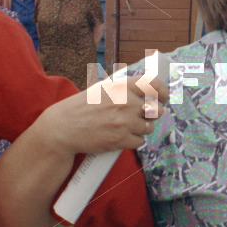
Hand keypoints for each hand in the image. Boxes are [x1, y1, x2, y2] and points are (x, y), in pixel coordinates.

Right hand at [39, 74, 168, 156]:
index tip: (164, 98)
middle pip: (156, 110)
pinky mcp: (121, 139)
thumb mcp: (102, 89)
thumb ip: (124, 90)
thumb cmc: (81, 108)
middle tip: (141, 117)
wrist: (63, 128)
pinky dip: (133, 141)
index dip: (163, 92)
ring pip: (148, 127)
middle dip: (151, 115)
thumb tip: (149, 93)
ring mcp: (124, 121)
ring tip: (125, 128)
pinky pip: (140, 141)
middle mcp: (126, 102)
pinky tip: (120, 137)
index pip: (153, 84)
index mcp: (121, 86)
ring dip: (141, 129)